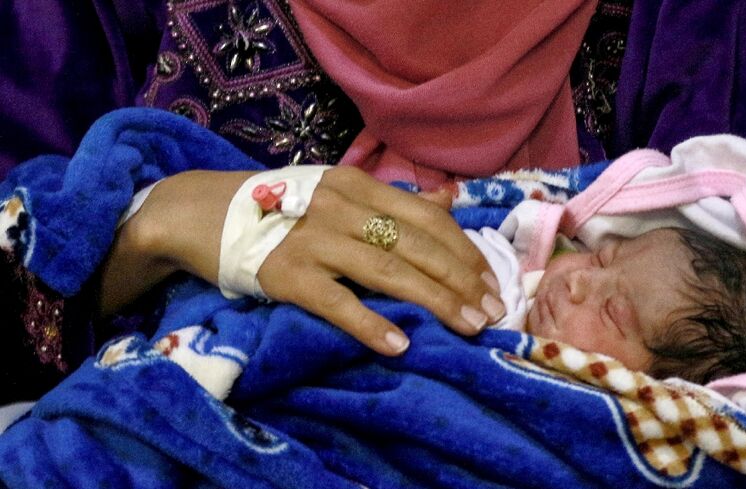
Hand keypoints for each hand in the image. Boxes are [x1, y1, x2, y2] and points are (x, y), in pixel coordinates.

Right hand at [256, 167, 504, 354]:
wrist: (199, 212)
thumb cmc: (276, 206)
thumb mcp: (336, 191)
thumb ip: (391, 201)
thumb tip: (449, 202)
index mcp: (358, 186)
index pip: (426, 218)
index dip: (464, 250)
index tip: (489, 280)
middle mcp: (341, 208)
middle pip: (417, 245)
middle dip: (462, 280)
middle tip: (492, 311)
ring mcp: (313, 241)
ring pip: (388, 271)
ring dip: (435, 301)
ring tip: (468, 326)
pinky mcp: (286, 274)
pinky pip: (337, 303)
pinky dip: (370, 324)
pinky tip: (400, 344)